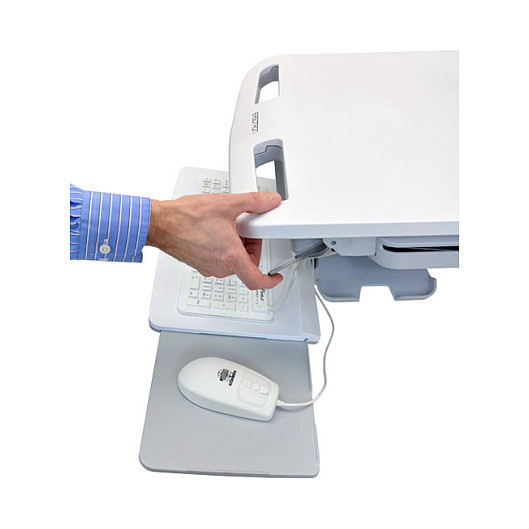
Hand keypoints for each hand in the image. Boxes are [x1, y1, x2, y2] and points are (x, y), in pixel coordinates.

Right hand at [146, 191, 282, 289]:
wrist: (160, 223)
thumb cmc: (185, 217)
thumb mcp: (227, 204)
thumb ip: (254, 202)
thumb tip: (270, 201)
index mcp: (231, 257)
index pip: (256, 280)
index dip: (270, 281)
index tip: (276, 277)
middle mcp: (220, 267)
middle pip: (246, 264)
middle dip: (250, 247)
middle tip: (245, 229)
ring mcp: (208, 267)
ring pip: (232, 262)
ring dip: (235, 246)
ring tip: (226, 225)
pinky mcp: (198, 264)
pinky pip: (218, 260)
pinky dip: (222, 248)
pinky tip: (215, 230)